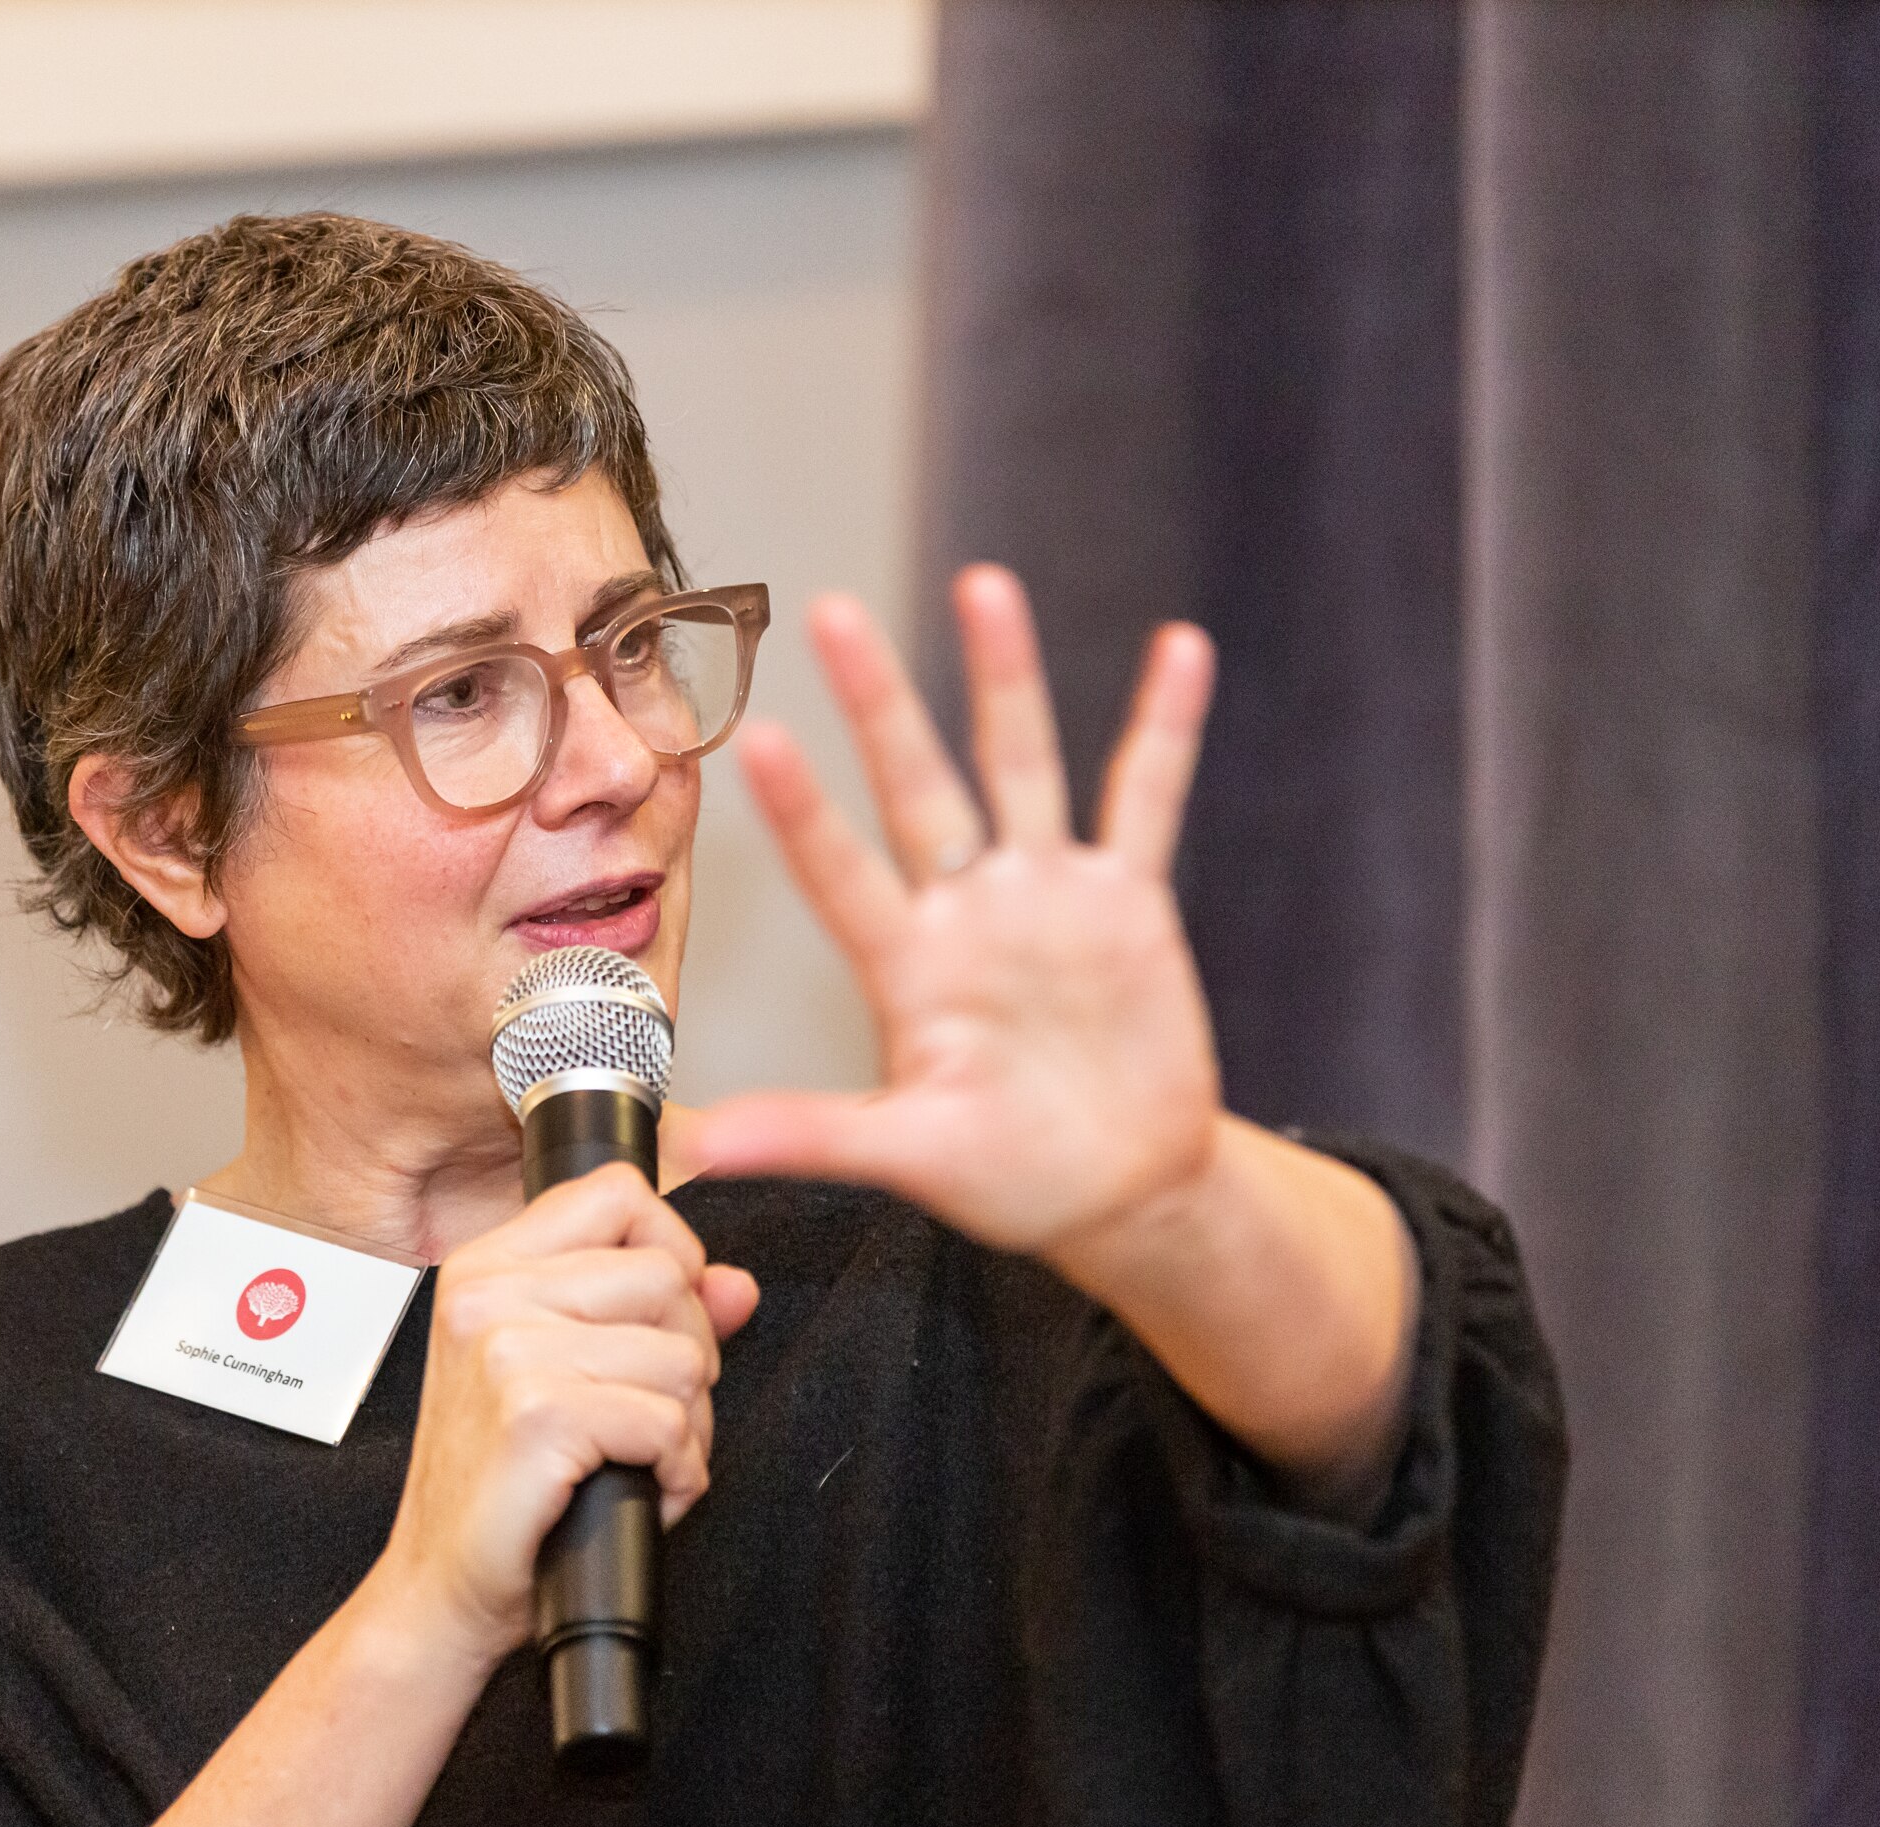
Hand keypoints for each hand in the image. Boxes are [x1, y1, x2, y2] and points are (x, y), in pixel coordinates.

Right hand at [367, 1164, 758, 1672]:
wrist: (439, 1593)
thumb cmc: (503, 1489)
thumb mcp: (570, 1377)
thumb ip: (656, 1318)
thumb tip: (737, 1285)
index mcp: (486, 1268)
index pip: (620, 1195)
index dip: (672, 1254)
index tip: (658, 1320)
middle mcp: (488, 1295)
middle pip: (669, 1277)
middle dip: (689, 1357)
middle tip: (642, 1418)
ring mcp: (507, 1352)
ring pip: (682, 1356)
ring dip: (686, 1426)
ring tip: (634, 1460)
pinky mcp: (537, 1416)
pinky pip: (668, 1423)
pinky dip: (676, 1473)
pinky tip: (635, 1491)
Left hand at [691, 565, 1221, 1266]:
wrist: (1120, 1190)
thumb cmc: (1006, 1178)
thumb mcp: (911, 1157)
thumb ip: (815, 1136)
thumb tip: (699, 1147)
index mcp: (906, 967)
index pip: (840, 873)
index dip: (803, 813)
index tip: (756, 739)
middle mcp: (965, 911)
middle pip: (917, 787)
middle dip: (880, 703)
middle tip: (831, 612)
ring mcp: (1045, 896)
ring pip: (1020, 764)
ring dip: (1005, 677)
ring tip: (984, 583)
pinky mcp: (1127, 901)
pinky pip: (1148, 799)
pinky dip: (1167, 727)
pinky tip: (1179, 648)